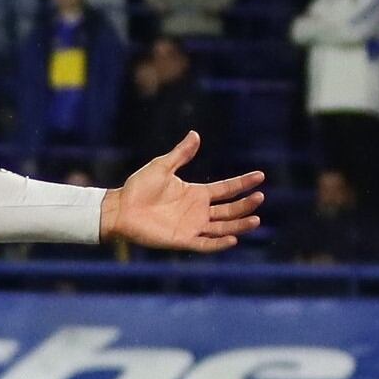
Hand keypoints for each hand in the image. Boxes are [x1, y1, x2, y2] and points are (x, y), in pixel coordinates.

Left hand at [99, 133, 263, 252]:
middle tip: (260, 197)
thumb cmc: (137, 188)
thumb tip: (195, 134)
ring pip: (222, 227)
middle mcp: (198, 211)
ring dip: (239, 224)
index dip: (243, 183)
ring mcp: (191, 226)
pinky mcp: (181, 240)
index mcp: (197, 193)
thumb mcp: (162, 167)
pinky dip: (219, 244)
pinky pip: (204, 244)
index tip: (260, 176)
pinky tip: (233, 239)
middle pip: (230, 209)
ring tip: (256, 219)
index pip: (227, 189)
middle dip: (246, 204)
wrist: (118, 208)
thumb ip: (180, 154)